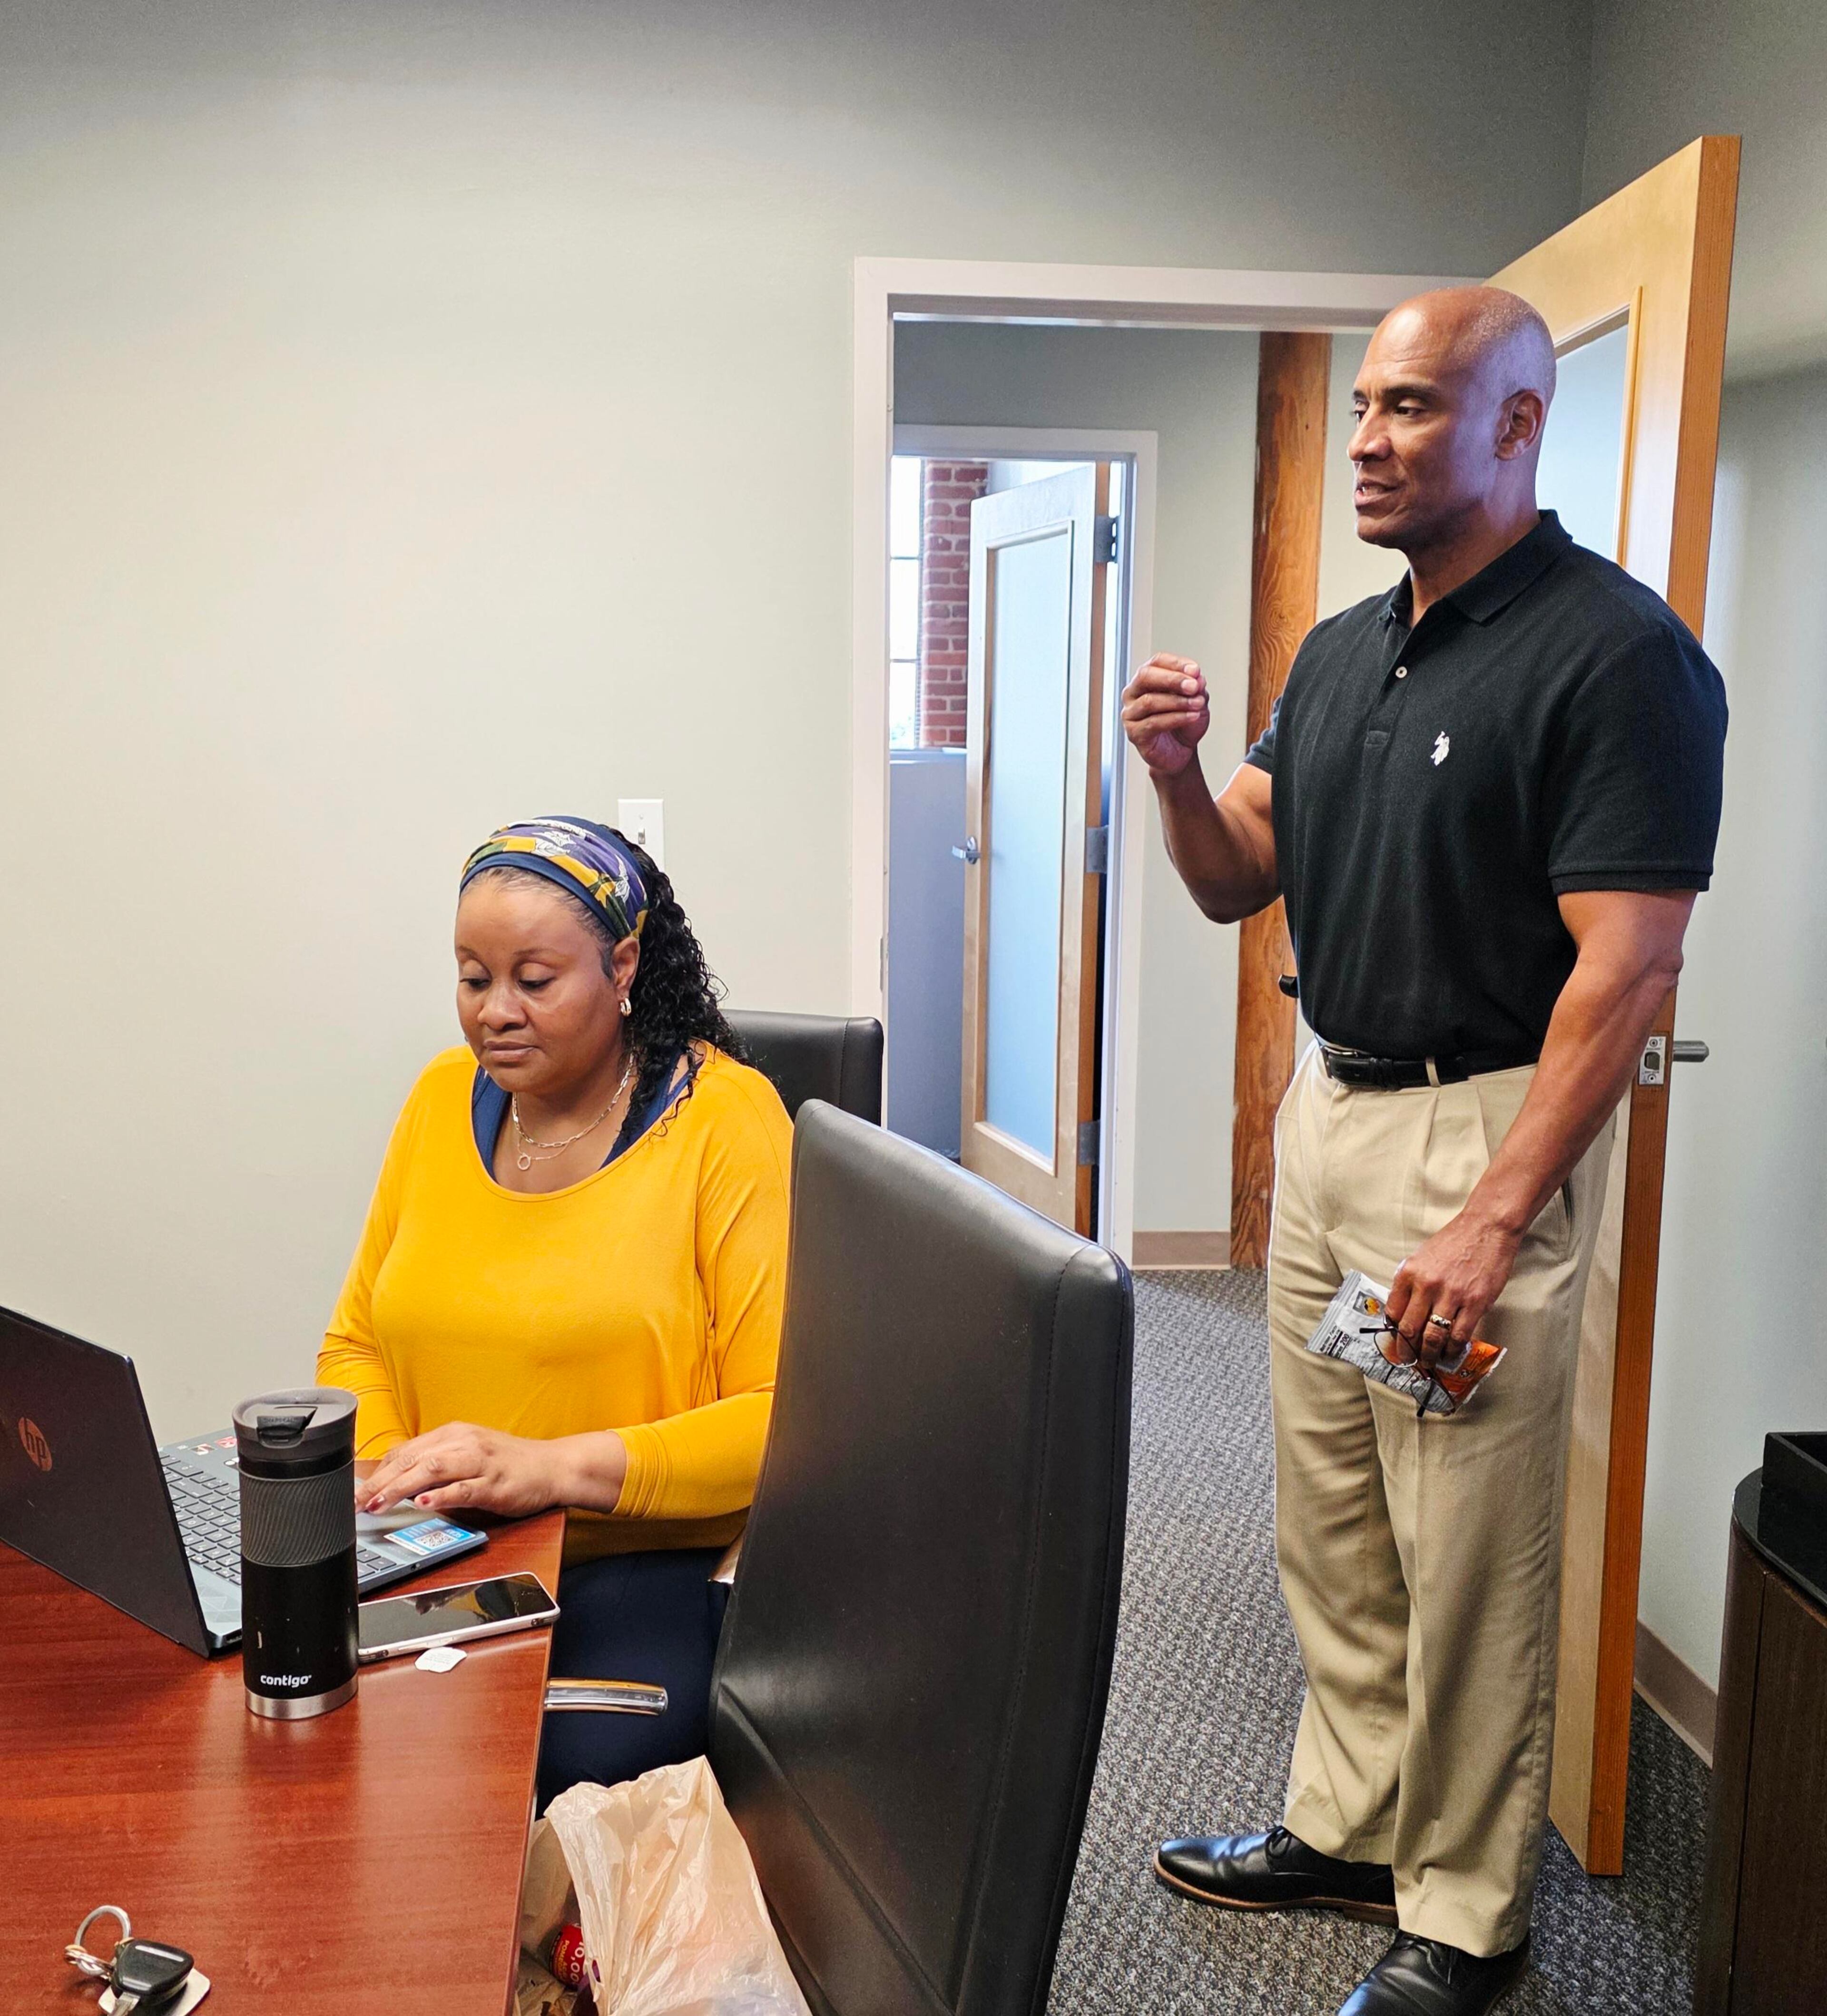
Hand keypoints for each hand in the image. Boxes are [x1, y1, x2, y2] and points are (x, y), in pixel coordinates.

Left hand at [361, 1421, 564, 1518]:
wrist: (553, 1466)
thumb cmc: (510, 1464)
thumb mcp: (469, 1456)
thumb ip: (438, 1466)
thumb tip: (400, 1483)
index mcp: (454, 1435)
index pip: (406, 1451)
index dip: (378, 1472)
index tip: (356, 1491)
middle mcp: (464, 1443)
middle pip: (413, 1460)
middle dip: (380, 1482)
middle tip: (357, 1502)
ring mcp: (480, 1462)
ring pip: (433, 1470)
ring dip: (401, 1488)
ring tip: (378, 1503)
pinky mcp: (495, 1483)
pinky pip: (464, 1488)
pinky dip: (442, 1495)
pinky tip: (424, 1502)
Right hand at [1121, 655, 1209, 777]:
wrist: (1181, 752)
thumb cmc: (1184, 724)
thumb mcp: (1197, 701)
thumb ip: (1197, 688)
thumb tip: (1197, 678)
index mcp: (1146, 679)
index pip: (1157, 662)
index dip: (1176, 663)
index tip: (1196, 670)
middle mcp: (1133, 693)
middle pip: (1146, 676)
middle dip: (1173, 679)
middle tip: (1194, 685)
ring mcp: (1131, 714)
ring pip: (1150, 700)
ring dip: (1178, 701)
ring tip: (1198, 704)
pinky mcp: (1134, 734)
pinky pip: (1154, 722)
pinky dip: (1176, 718)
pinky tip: (1192, 716)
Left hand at [1383, 1209, 1522, 1372]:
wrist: (1487, 1228)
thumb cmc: (1455, 1242)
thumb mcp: (1422, 1257)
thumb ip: (1411, 1283)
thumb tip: (1403, 1312)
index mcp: (1409, 1273)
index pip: (1393, 1312)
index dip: (1393, 1333)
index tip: (1395, 1343)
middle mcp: (1427, 1285)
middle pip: (1410, 1329)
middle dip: (1407, 1350)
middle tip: (1409, 1361)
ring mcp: (1452, 1295)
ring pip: (1434, 1337)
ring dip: (1430, 1355)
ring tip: (1430, 1362)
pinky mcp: (1475, 1303)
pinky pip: (1459, 1336)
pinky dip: (1453, 1349)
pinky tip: (1450, 1353)